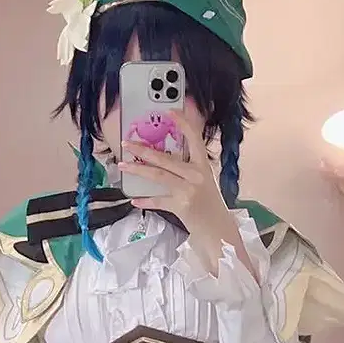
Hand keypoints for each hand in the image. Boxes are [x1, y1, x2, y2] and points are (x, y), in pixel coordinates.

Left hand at [123, 111, 255, 278]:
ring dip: (139, 170)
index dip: (183, 123)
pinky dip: (146, 201)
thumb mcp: (205, 182)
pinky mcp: (181, 207)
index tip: (170, 112)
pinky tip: (135, 200)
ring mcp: (188, 191)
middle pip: (166, 159)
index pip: (194, 139)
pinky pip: (158, 201)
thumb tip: (164, 159)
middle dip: (144, 150)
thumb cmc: (211, 206)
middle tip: (127, 143)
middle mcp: (196, 176)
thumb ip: (189, 169)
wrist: (219, 231)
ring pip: (159, 176)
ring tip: (124, 165)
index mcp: (203, 166)